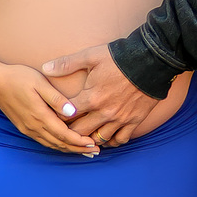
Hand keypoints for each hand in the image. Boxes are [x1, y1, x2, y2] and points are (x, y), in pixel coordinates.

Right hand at [0, 62, 99, 154]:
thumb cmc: (18, 78)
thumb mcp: (39, 83)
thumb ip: (56, 99)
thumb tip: (73, 113)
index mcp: (40, 116)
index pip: (64, 135)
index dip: (79, 141)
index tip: (93, 143)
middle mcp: (34, 126)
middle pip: (60, 144)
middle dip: (78, 149)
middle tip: (95, 152)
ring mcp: (28, 129)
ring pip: (52, 145)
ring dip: (68, 149)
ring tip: (84, 151)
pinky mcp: (24, 128)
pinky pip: (44, 141)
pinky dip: (57, 146)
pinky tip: (64, 145)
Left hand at [40, 46, 158, 146]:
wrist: (151, 61)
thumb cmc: (119, 57)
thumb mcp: (90, 56)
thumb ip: (66, 64)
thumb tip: (45, 68)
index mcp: (91, 97)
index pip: (67, 116)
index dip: (59, 117)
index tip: (56, 115)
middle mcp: (104, 112)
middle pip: (81, 132)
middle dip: (71, 132)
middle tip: (67, 129)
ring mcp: (120, 118)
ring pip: (100, 139)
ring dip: (91, 138)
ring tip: (85, 135)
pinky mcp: (134, 120)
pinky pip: (121, 139)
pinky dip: (112, 141)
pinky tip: (107, 138)